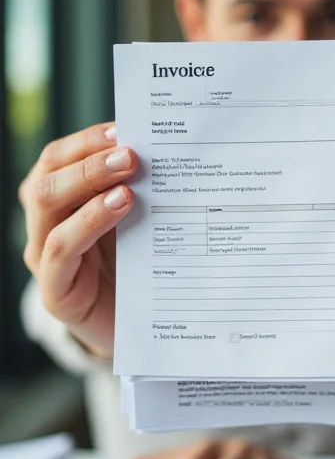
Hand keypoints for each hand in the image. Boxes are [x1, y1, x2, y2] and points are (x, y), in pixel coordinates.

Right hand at [19, 124, 137, 357]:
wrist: (133, 331)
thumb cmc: (134, 271)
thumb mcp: (136, 226)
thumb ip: (138, 193)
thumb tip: (166, 151)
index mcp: (61, 203)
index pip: (60, 158)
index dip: (88, 139)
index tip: (125, 127)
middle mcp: (45, 225)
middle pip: (48, 175)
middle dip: (88, 157)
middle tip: (130, 151)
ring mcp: (44, 257)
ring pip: (46, 204)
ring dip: (87, 181)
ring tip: (126, 173)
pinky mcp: (55, 291)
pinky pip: (61, 248)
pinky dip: (88, 221)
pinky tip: (120, 207)